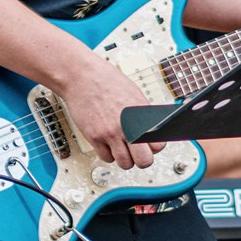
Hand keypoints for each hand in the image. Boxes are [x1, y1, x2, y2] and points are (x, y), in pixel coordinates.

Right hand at [59, 55, 157, 169]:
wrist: (82, 76)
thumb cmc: (107, 82)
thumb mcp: (134, 95)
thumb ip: (143, 115)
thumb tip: (154, 131)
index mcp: (140, 116)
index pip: (158, 146)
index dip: (154, 147)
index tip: (149, 144)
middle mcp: (127, 127)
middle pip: (144, 161)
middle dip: (142, 159)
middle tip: (138, 152)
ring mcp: (110, 133)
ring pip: (125, 163)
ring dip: (125, 159)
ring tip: (122, 148)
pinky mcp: (94, 137)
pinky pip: (106, 158)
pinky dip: (108, 154)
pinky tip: (108, 144)